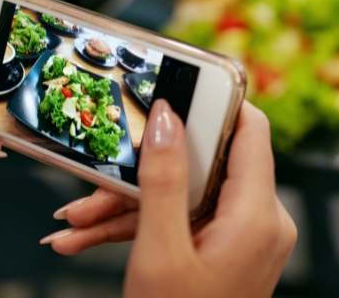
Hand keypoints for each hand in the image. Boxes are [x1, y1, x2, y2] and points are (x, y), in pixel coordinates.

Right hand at [44, 101, 296, 297]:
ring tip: (77, 219)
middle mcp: (261, 219)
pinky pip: (187, 220)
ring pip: (187, 195)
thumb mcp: (160, 252)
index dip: (218, 103)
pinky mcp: (228, 246)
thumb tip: (168, 120)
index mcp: (258, 214)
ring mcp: (245, 234)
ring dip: (131, 205)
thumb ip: (163, 182)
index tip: (182, 85)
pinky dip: (144, 226)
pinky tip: (91, 236)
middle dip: (146, 170)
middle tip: (100, 177)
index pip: (251, 131)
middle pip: (205, 166)